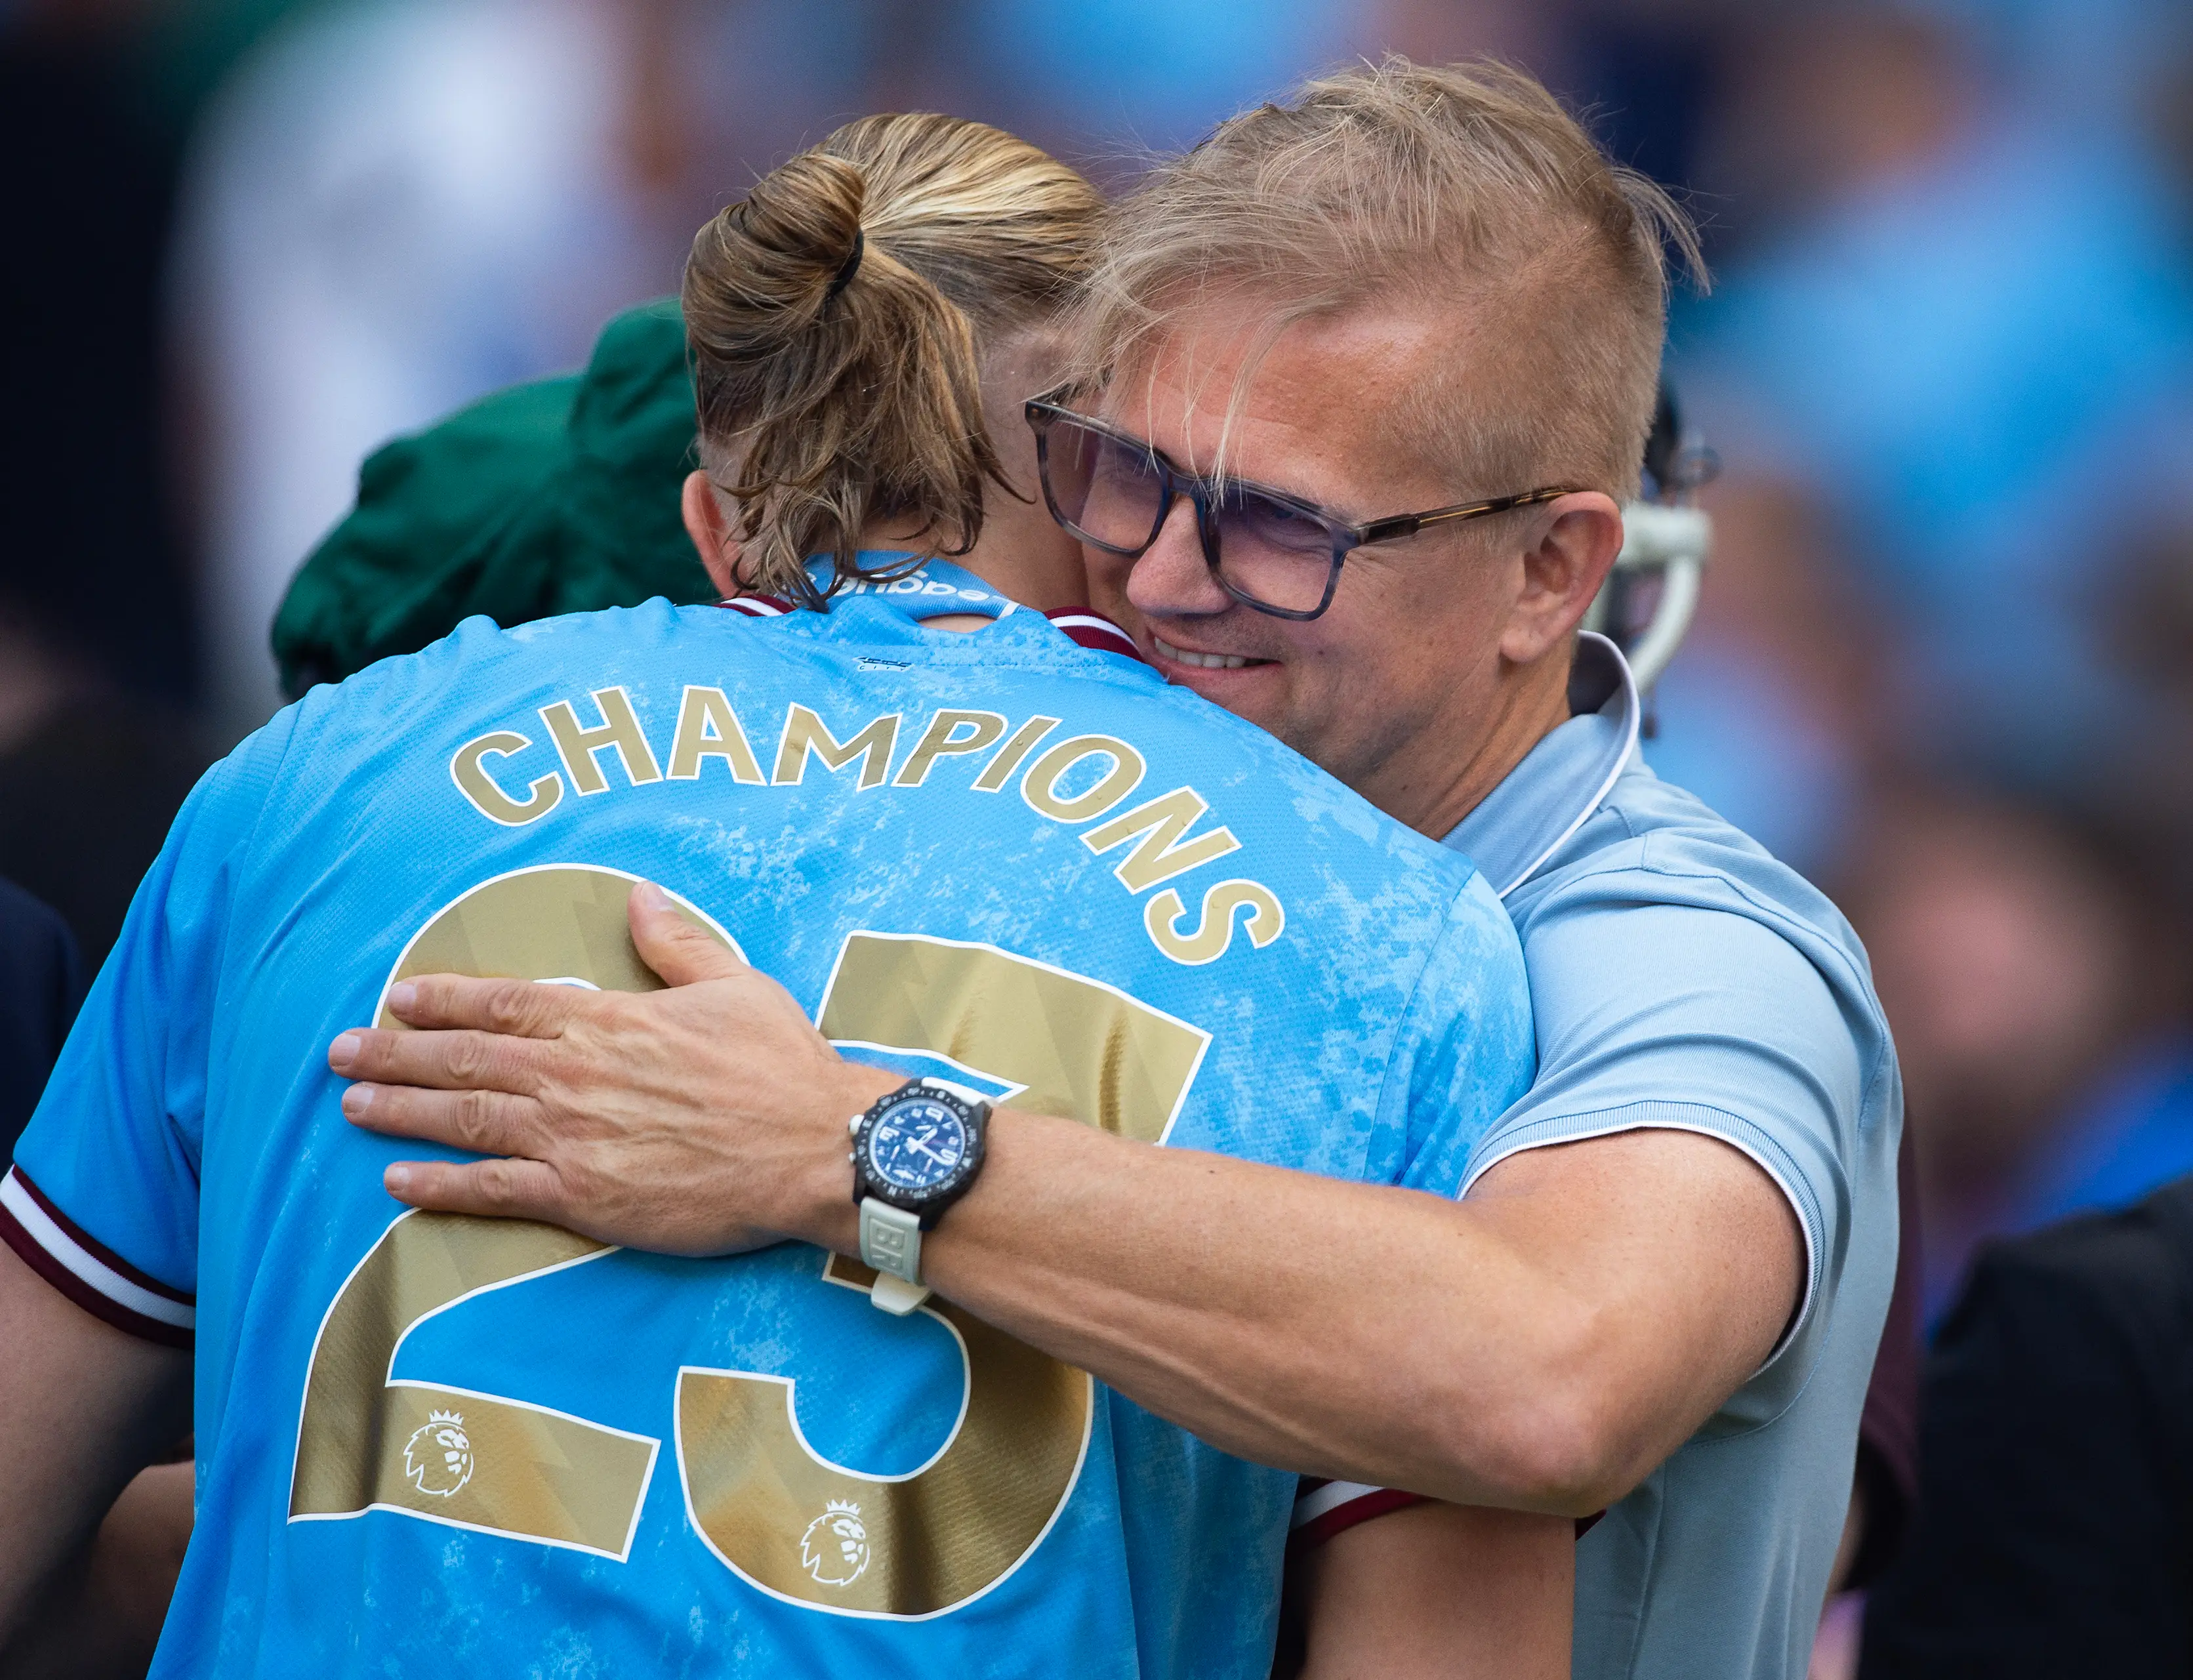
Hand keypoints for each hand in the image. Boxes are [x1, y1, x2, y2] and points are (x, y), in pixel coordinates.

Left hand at [326, 882, 898, 1254]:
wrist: (816, 1148)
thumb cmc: (782, 1066)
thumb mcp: (735, 984)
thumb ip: (675, 944)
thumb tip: (638, 896)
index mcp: (608, 1020)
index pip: (505, 1003)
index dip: (445, 1000)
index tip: (399, 997)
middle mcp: (575, 1074)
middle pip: (465, 1059)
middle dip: (396, 1054)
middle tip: (341, 1052)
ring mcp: (573, 1137)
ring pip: (465, 1119)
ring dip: (402, 1109)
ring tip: (352, 1105)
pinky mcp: (584, 1196)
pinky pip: (494, 1190)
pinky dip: (441, 1184)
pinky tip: (399, 1180)